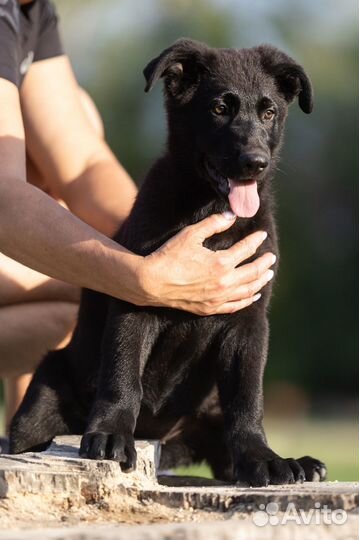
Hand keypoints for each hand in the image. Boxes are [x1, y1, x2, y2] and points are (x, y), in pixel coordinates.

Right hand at [138, 213, 275, 314]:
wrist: (151, 282)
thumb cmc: (169, 256)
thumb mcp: (190, 234)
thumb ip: (213, 224)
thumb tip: (231, 216)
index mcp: (221, 262)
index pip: (246, 250)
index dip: (255, 240)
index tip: (261, 235)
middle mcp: (224, 282)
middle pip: (253, 272)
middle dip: (264, 263)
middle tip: (271, 257)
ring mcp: (218, 298)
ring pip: (248, 290)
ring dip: (260, 281)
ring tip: (268, 274)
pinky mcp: (210, 308)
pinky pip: (236, 306)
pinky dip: (248, 300)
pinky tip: (254, 295)